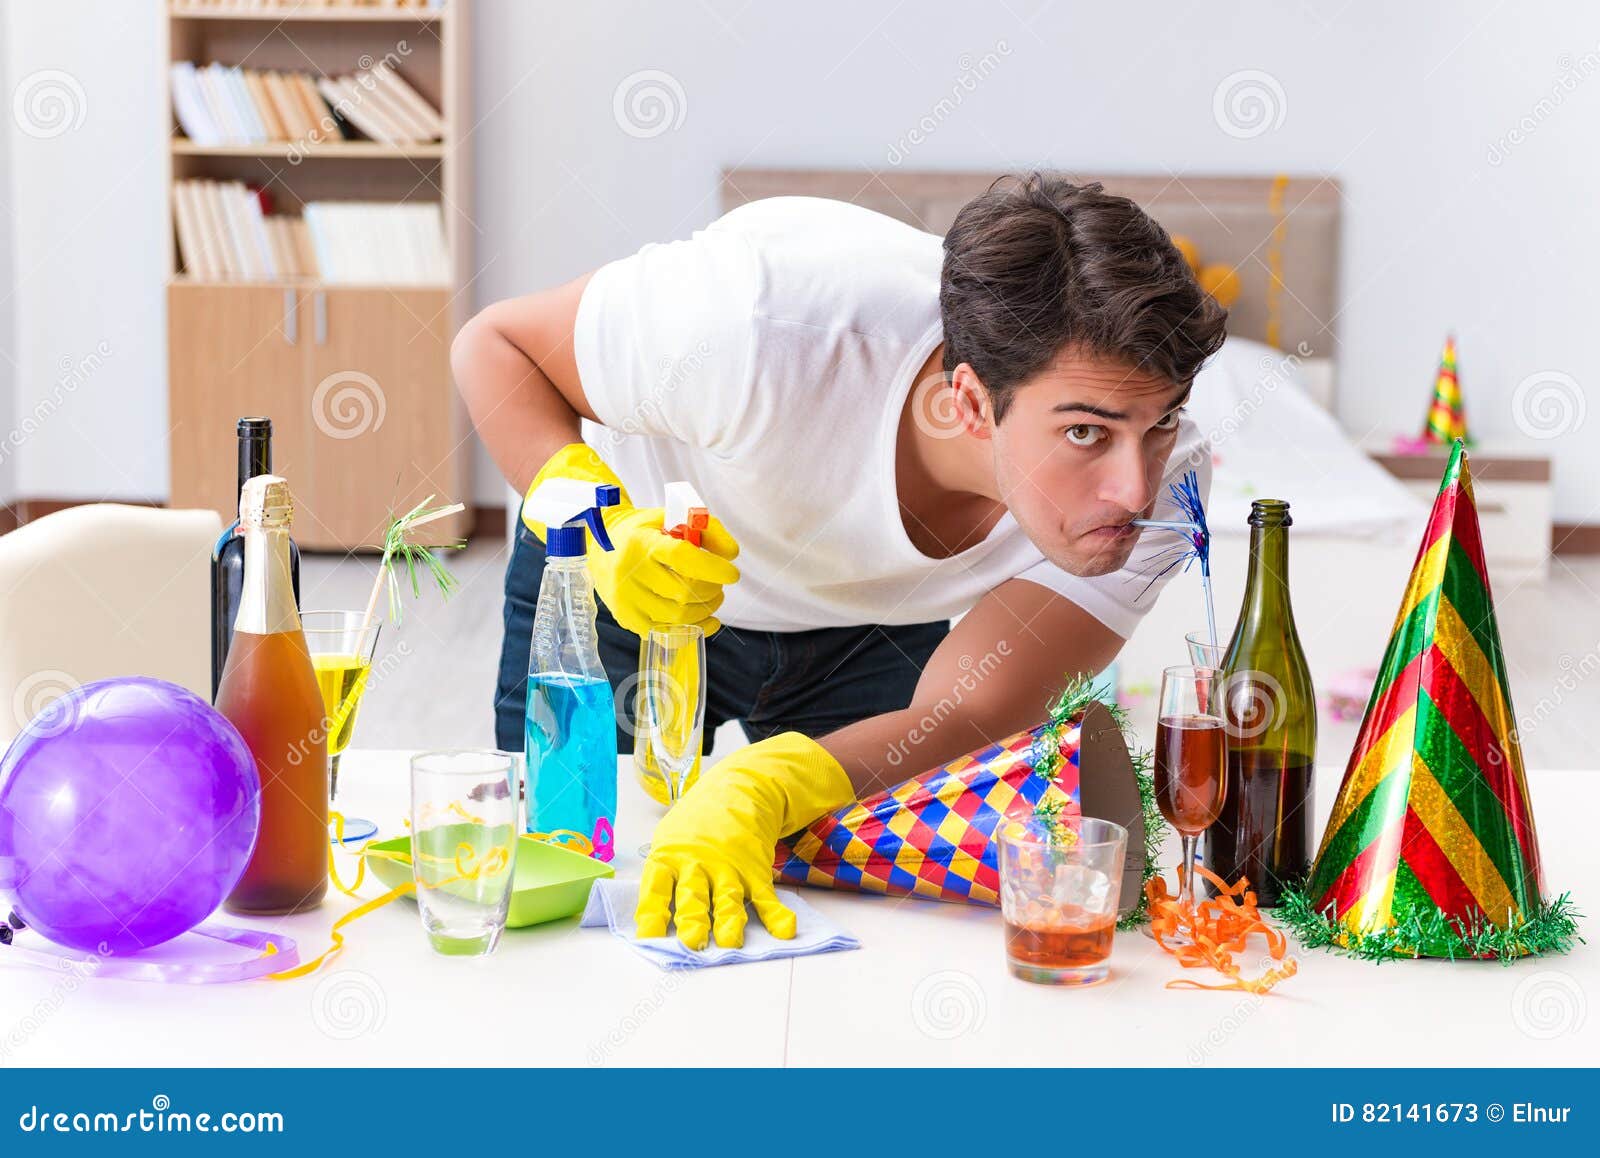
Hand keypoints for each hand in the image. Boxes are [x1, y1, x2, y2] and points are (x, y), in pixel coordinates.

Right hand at [522, 444, 738, 634]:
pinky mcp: (627, 618)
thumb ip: (707, 528)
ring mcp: (627, 599)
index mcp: (641, 543)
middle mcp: (630, 573)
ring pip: (678, 616)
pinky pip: (666, 634)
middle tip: (720, 585)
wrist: (600, 545)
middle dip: (712, 591)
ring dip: (705, 610)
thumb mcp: (672, 517)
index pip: (682, 558)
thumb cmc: (644, 531)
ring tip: (713, 598)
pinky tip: (706, 620)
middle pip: (684, 592)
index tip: (732, 573)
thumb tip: (731, 554)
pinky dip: (693, 630)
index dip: (713, 568)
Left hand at [635, 732, 853, 948]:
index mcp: (669, 858)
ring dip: (729, 921)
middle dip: (693, 920)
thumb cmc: (695, 825)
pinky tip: (785, 930)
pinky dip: (777, 915)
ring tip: (730, 941)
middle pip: (693, 895)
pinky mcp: (755, 871)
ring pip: (728, 898)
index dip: (652, 915)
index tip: (650, 938)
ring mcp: (728, 868)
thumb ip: (662, 877)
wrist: (737, 790)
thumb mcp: (669, 841)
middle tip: (692, 942)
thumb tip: (650, 922)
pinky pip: (766, 897)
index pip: (656, 889)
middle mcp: (698, 864)